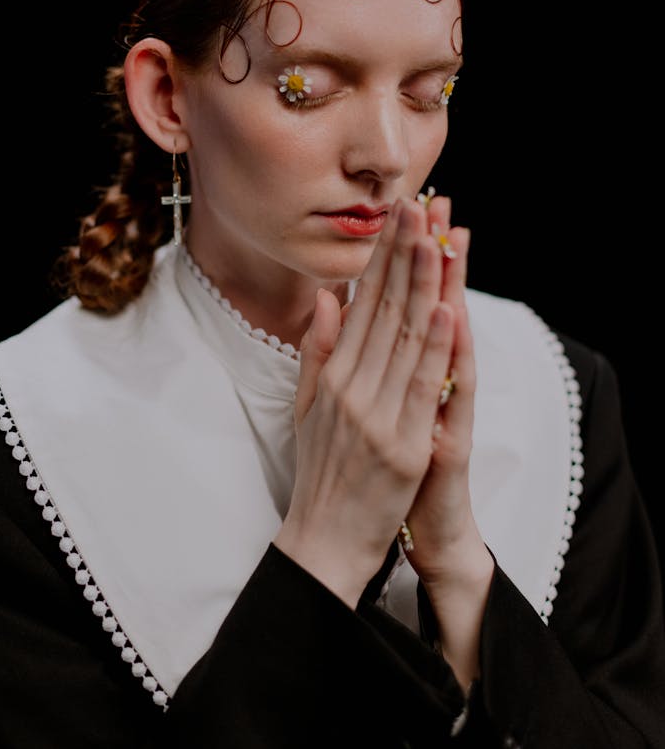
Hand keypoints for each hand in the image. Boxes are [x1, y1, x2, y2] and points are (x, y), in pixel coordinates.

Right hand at [274, 197, 456, 607]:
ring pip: (404, 339)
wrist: (323, 542)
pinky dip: (433, 347)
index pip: (361, 305)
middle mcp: (351, 389)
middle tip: (417, 207)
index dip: (380, 259)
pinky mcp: (402, 446)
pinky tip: (442, 309)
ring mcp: (377, 416)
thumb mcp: (306, 408)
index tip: (395, 218)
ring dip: (422, 285)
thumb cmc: (319, 473)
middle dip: (403, 255)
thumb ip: (317, 351)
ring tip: (435, 239)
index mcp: (332, 377)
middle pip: (383, 311)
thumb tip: (327, 299)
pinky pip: (422, 388)